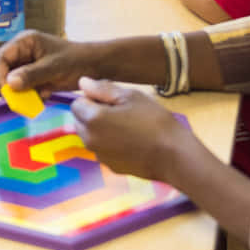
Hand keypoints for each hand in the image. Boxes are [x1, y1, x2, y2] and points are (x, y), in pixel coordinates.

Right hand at [0, 30, 99, 94]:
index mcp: (24, 42)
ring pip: (7, 82)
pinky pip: (20, 90)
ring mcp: (25, 65)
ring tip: (37, 94)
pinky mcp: (31, 78)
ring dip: (18, 93)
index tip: (6, 92)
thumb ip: (31, 75)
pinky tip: (45, 94)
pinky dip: (29, 96)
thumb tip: (8, 84)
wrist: (94, 67)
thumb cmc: (76, 61)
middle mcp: (20, 52)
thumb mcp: (54, 68)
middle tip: (16, 97)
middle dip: (4, 85)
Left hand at [70, 76, 190, 181]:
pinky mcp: (110, 167)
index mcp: (93, 119)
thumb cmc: (154, 121)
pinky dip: (110, 144)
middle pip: (80, 121)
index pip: (76, 103)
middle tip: (121, 112)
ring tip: (127, 127)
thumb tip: (82, 82)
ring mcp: (99, 155)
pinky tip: (131, 142)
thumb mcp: (130, 96)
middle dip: (93, 114)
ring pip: (90, 136)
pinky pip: (103, 150)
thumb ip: (102, 88)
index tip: (112, 100)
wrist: (173, 155)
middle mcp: (90, 139)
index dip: (92, 99)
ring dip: (100, 129)